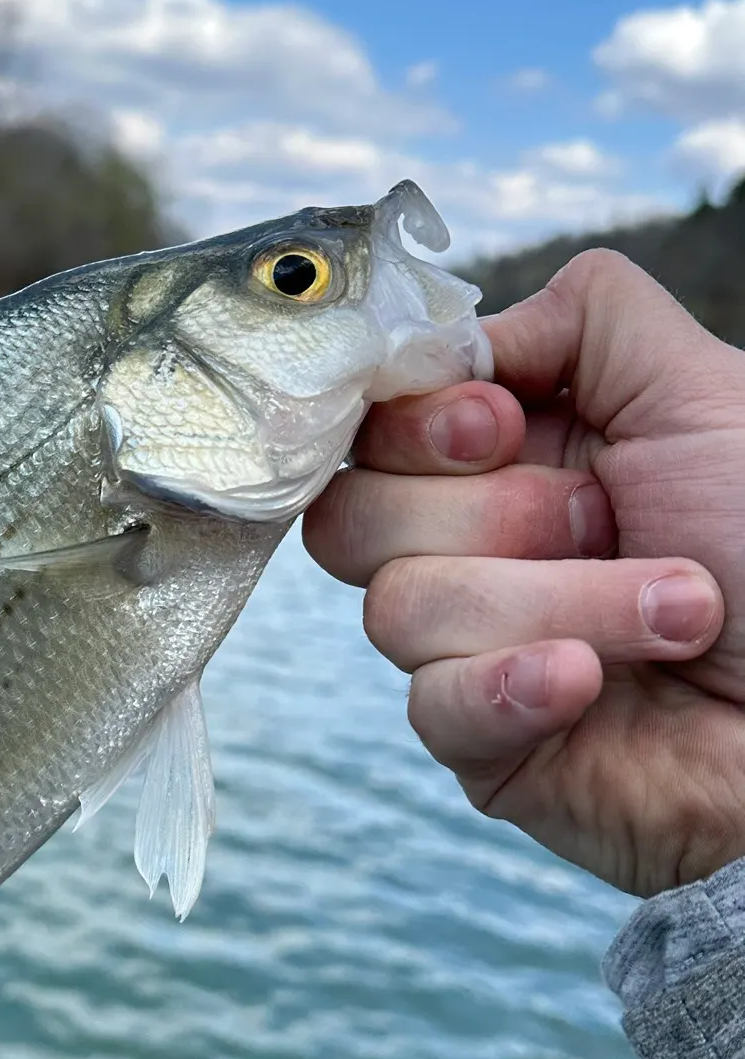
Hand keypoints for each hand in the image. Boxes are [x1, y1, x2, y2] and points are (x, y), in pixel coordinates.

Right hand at [303, 249, 744, 897]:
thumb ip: (585, 317)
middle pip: (352, 515)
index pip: (370, 427)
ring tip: (680, 615)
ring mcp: (471, 647)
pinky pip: (431, 705)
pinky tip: (591, 684)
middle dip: (493, 515)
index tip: (499, 428)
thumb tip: (460, 340)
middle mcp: (475, 546)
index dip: (414, 424)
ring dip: (556, 601)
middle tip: (608, 521)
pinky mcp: (482, 742)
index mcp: (513, 456)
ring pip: (398, 608)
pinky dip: (515, 686)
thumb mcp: (705, 393)